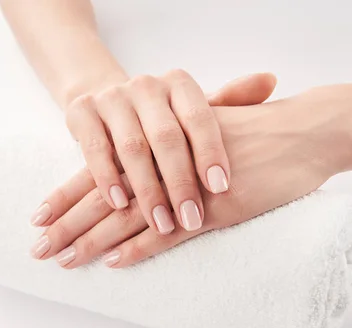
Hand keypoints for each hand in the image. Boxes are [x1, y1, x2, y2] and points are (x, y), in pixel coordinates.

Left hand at [33, 73, 351, 266]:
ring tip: (65, 261)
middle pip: (105, 197)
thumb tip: (147, 171)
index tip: (39, 216)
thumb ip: (173, 149)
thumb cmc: (259, 131)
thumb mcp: (207, 131)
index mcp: (158, 144)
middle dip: (68, 224)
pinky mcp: (217, 208)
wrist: (307, 129)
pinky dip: (143, 247)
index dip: (68, 195)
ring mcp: (189, 187)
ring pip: (130, 217)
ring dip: (95, 241)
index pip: (100, 170)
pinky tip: (116, 263)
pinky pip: (172, 232)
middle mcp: (166, 164)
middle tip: (38, 249)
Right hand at [37, 69, 237, 234]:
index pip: (200, 118)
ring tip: (161, 223)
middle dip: (179, 183)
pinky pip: (95, 150)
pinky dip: (106, 179)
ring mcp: (112, 98)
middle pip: (166, 138)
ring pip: (131, 148)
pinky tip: (118, 205)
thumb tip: (270, 81)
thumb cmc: (162, 116)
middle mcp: (146, 86)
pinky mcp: (81, 113)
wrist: (107, 99)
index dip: (210, 152)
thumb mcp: (194, 110)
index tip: (221, 188)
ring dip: (147, 190)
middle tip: (191, 220)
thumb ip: (230, 102)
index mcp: (179, 85)